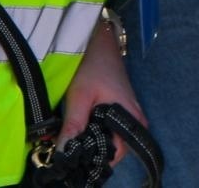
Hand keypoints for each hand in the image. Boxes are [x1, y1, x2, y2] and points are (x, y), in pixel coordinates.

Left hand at [59, 19, 145, 164]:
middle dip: (90, 150)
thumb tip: (64, 154)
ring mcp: (128, 115)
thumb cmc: (93, 67)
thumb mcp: (79, 96)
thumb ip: (74, 126)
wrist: (100, 41)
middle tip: (69, 145)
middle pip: (112, 148)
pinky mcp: (120, 110)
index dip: (93, 158)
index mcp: (130, 121)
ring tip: (71, 136)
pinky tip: (78, 126)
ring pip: (108, 138)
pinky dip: (93, 129)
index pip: (115, 155)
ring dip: (90, 139)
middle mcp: (134, 121)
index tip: (74, 157)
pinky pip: (108, 128)